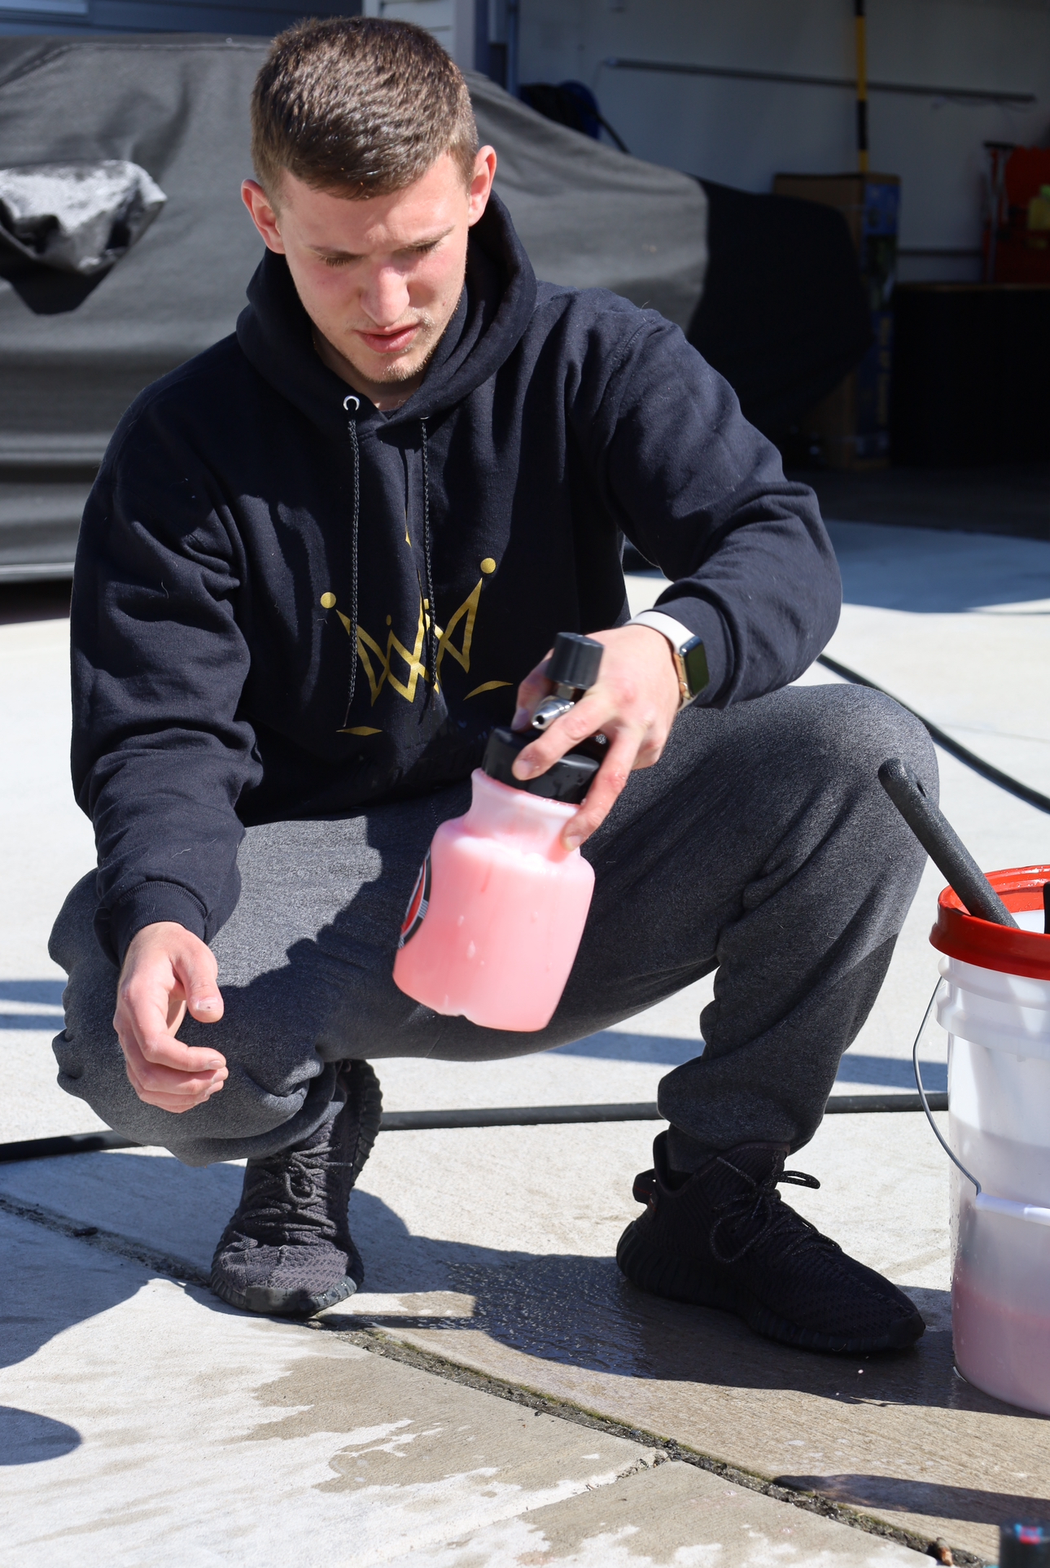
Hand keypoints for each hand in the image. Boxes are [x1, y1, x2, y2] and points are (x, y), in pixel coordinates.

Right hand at [114, 922, 226, 1112]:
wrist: (150, 944)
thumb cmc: (174, 948)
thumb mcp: (194, 954)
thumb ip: (202, 982)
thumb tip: (212, 1014)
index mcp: (137, 1000)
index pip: (154, 1046)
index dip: (187, 1061)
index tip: (220, 1060)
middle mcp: (125, 1024)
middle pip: (146, 1074)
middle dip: (187, 1084)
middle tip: (222, 1075)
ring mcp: (127, 1038)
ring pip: (143, 1085)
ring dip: (181, 1094)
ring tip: (216, 1082)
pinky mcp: (136, 1047)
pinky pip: (145, 1083)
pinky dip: (171, 1096)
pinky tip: (200, 1089)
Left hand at [510, 624, 679, 848]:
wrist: (666, 656)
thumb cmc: (614, 654)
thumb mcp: (573, 655)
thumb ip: (539, 684)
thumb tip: (519, 724)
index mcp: (610, 693)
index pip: (574, 727)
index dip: (547, 750)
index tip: (523, 770)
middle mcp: (632, 721)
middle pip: (611, 778)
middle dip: (588, 812)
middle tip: (564, 838)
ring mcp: (649, 739)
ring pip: (619, 782)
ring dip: (596, 810)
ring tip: (573, 831)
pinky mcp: (655, 749)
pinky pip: (624, 768)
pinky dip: (605, 771)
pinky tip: (599, 760)